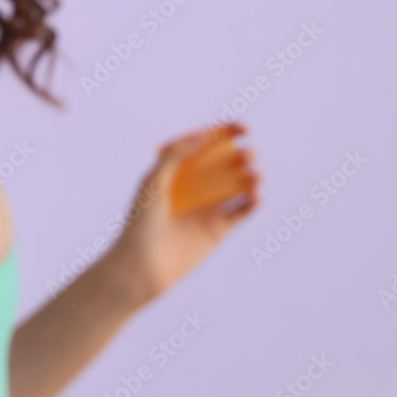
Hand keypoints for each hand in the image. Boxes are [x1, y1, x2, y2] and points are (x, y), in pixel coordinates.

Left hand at [107, 122, 260, 304]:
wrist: (142, 267)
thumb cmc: (141, 223)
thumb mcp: (153, 182)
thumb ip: (176, 155)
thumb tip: (205, 134)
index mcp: (175, 170)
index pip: (203, 143)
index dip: (224, 132)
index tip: (242, 129)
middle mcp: (192, 186)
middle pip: (223, 162)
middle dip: (239, 154)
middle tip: (247, 154)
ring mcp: (206, 207)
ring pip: (236, 185)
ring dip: (250, 176)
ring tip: (255, 176)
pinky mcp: (217, 229)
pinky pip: (241, 211)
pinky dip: (252, 202)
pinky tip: (256, 196)